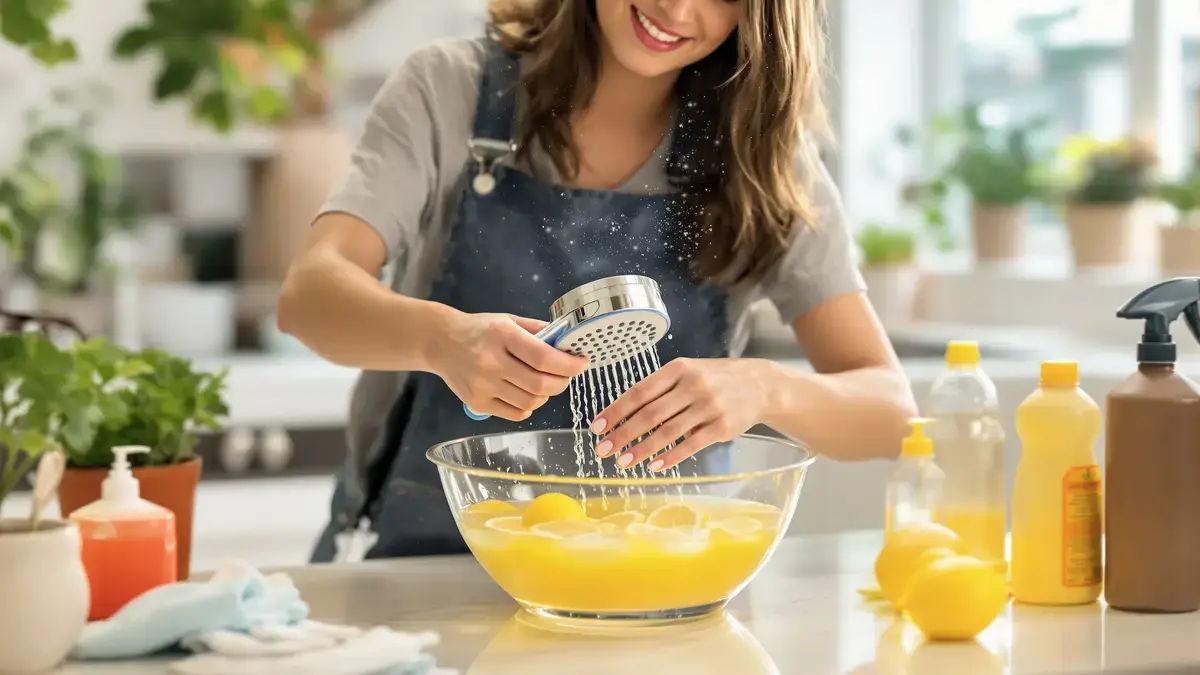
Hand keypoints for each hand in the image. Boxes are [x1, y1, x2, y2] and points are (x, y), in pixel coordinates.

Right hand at [431, 313, 588, 420]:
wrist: (440, 342)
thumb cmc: (479, 330)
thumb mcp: (509, 320)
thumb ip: (539, 331)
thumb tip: (570, 343)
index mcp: (502, 335)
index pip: (544, 357)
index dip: (568, 364)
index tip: (581, 363)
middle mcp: (491, 362)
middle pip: (540, 384)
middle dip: (562, 382)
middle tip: (567, 375)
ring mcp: (482, 385)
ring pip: (531, 403)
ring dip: (547, 395)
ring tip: (545, 383)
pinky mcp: (477, 403)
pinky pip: (517, 414)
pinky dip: (530, 406)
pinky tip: (527, 393)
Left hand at [590, 358, 769, 471]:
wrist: (759, 384)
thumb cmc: (714, 379)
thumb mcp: (687, 372)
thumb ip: (659, 389)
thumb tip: (622, 414)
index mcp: (678, 369)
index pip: (639, 392)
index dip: (615, 411)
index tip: (597, 427)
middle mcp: (693, 385)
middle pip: (649, 413)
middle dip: (622, 434)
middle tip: (602, 450)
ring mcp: (708, 406)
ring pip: (668, 431)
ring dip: (642, 449)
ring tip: (623, 462)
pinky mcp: (722, 427)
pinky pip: (690, 444)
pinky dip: (670, 456)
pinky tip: (654, 466)